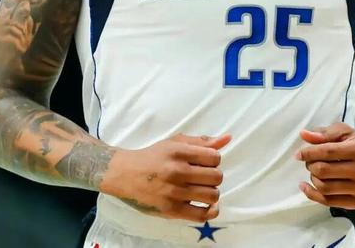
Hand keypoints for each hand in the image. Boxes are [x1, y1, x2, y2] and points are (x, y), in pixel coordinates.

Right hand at [104, 133, 231, 221]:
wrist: (126, 174)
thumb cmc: (154, 156)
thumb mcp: (175, 143)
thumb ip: (202, 141)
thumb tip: (228, 138)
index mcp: (179, 151)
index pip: (214, 157)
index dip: (214, 159)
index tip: (205, 162)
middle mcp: (177, 171)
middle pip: (216, 176)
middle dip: (214, 176)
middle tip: (203, 176)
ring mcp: (174, 192)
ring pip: (212, 195)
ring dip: (212, 192)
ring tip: (202, 189)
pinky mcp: (171, 210)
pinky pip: (202, 215)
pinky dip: (211, 211)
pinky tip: (207, 205)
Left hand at [295, 122, 354, 209]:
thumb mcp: (345, 132)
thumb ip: (325, 133)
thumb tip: (304, 135)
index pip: (327, 152)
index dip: (309, 153)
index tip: (298, 154)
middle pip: (324, 171)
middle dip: (310, 165)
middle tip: (309, 162)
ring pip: (325, 187)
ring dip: (312, 179)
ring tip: (313, 171)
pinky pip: (330, 202)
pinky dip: (313, 195)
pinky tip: (306, 186)